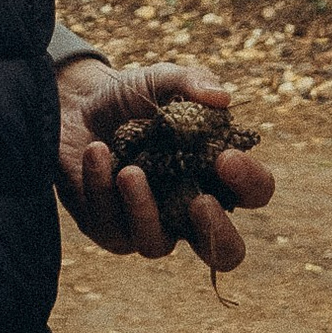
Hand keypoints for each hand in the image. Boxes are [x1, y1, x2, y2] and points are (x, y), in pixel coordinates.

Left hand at [55, 60, 273, 276]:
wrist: (77, 103)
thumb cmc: (131, 96)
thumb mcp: (162, 79)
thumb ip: (192, 81)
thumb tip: (222, 98)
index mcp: (216, 174)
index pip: (254, 193)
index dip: (250, 183)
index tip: (225, 159)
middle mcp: (189, 209)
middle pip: (225, 253)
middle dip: (217, 234)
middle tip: (201, 203)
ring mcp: (149, 224)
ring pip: (156, 245)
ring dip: (144, 209)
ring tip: (129, 171)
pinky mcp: (108, 228)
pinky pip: (109, 225)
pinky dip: (101, 188)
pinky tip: (96, 152)